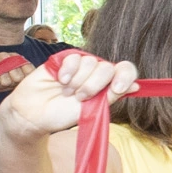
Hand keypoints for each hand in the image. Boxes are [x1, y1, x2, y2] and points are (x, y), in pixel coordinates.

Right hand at [0, 51, 27, 95]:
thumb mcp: (10, 81)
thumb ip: (21, 80)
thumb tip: (34, 83)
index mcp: (16, 59)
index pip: (30, 69)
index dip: (24, 80)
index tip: (15, 84)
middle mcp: (8, 56)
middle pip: (19, 77)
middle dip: (10, 84)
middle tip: (1, 83)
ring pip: (7, 80)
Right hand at [0, 52, 134, 139]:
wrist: (35, 114)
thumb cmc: (62, 115)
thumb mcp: (90, 110)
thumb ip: (111, 96)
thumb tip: (136, 85)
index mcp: (106, 85)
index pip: (125, 71)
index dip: (125, 77)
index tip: (117, 89)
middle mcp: (95, 73)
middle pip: (108, 67)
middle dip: (94, 85)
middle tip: (80, 98)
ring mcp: (79, 65)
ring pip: (90, 62)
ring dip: (78, 81)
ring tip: (67, 92)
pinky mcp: (63, 59)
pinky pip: (74, 57)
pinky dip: (68, 71)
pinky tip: (60, 80)